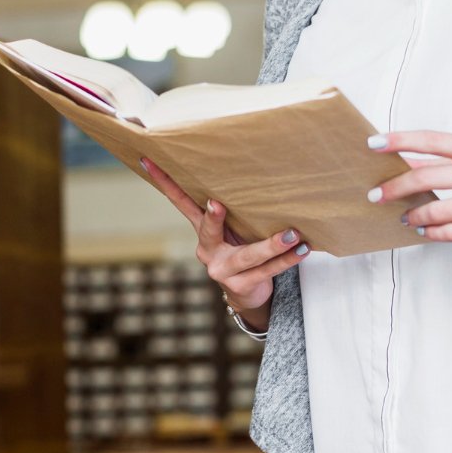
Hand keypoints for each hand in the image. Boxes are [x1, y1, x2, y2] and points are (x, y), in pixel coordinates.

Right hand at [139, 157, 308, 313]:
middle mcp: (207, 250)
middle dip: (213, 218)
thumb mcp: (232, 228)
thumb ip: (233, 208)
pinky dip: (287, 260)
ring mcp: (223, 270)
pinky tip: (302, 249)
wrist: (247, 293)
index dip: (163, 181)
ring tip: (293, 235)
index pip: (179, 201)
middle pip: (209, 231)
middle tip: (217, 204)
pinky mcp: (242, 285)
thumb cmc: (242, 248)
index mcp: (202, 230)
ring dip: (273, 245)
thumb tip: (252, 169)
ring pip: (249, 256)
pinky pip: (267, 271)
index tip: (149, 159)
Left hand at [366, 131, 451, 246]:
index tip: (373, 144)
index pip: (433, 140)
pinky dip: (436, 233)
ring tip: (404, 216)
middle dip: (396, 187)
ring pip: (442, 210)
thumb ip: (448, 159)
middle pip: (430, 177)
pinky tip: (424, 231)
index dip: (400, 141)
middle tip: (376, 194)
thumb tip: (406, 160)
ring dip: (415, 215)